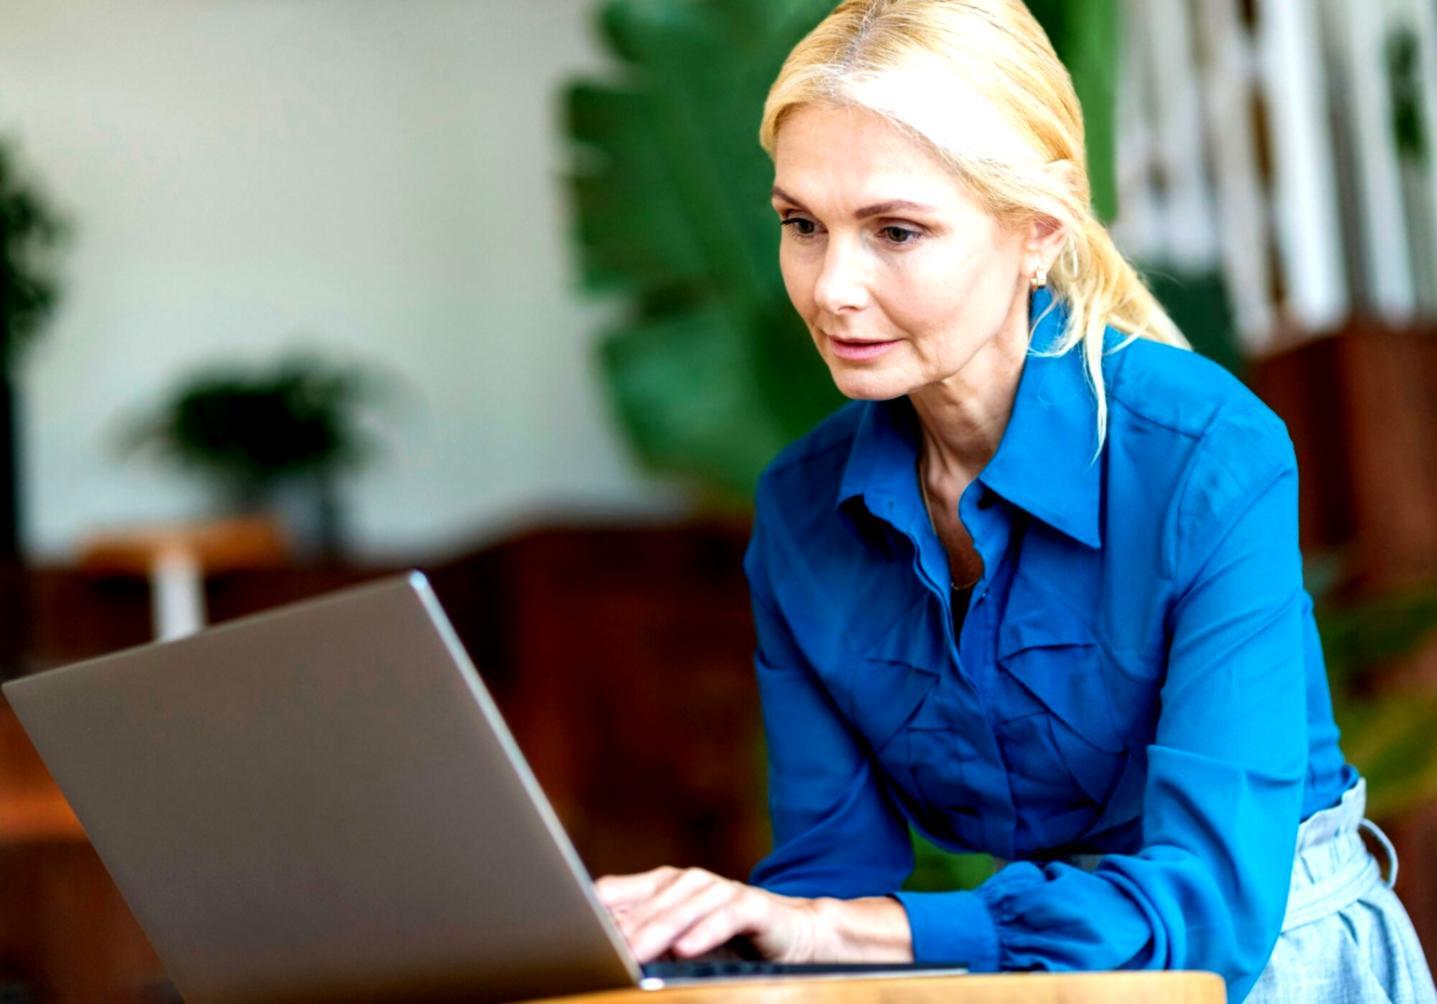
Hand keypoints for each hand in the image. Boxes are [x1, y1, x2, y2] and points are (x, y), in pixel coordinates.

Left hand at [594, 866, 819, 963]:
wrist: (793, 932)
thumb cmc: (728, 937)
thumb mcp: (677, 938)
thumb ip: (642, 933)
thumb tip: (595, 945)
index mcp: (663, 886)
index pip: (617, 894)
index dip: (594, 914)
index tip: (568, 932)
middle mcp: (689, 882)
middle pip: (648, 905)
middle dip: (624, 930)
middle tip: (600, 952)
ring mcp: (721, 890)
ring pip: (683, 909)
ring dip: (659, 931)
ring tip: (635, 952)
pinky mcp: (752, 906)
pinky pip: (725, 917)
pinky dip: (706, 933)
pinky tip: (686, 949)